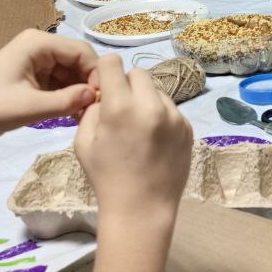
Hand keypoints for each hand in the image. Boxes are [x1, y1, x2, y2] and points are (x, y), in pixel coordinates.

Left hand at [0, 30, 99, 139]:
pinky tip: (74, 113)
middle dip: (88, 83)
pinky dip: (69, 95)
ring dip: (80, 91)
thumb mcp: (31, 107)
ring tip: (85, 114)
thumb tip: (95, 96)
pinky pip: (62, 81)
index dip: (95, 73)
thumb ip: (66, 101)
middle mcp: (40, 46)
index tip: (100, 99)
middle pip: (78, 60)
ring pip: (72, 72)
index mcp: (38, 42)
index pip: (80, 51)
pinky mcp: (36, 75)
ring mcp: (38, 60)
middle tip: (95, 109)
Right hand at [73, 57, 192, 221]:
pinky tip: (154, 140)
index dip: (105, 72)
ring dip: (146, 101)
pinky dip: (161, 116)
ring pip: (157, 91)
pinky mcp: (188, 126)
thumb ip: (92, 109)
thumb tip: (104, 92)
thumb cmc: (106, 177)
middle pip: (138, 73)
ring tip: (139, 129)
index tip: (105, 86)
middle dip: (127, 85)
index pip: (113, 63)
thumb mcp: (83, 142)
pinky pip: (171, 109)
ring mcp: (174, 115)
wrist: (142, 208)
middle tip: (122, 108)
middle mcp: (151, 105)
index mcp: (121, 107)